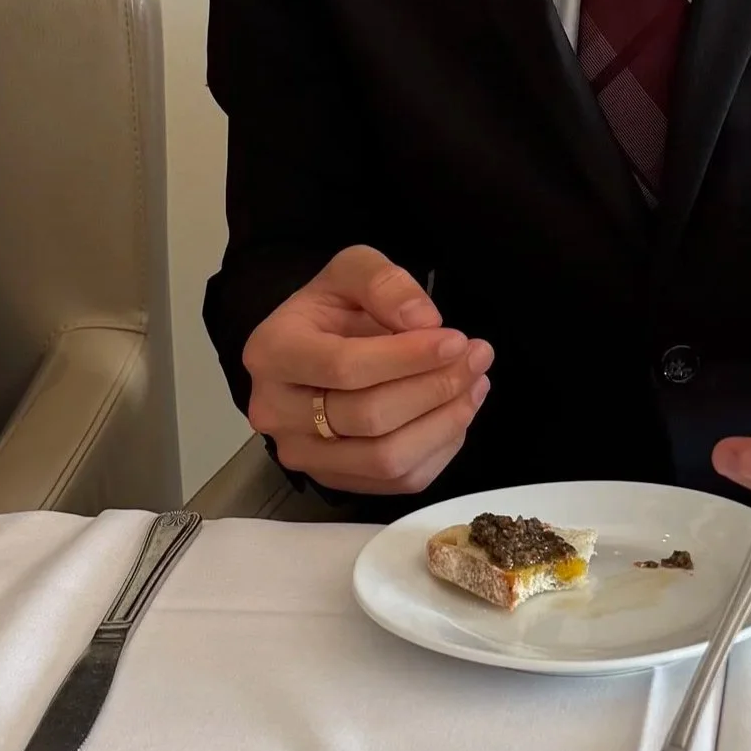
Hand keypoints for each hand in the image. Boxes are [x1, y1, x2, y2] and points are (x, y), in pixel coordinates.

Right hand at [243, 246, 492, 492]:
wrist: (312, 347)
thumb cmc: (332, 309)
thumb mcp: (352, 269)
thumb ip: (384, 283)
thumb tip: (425, 322)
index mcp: (272, 352)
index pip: (345, 367)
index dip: (408, 358)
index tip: (457, 340)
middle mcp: (275, 412)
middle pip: (368, 417)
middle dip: (435, 388)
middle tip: (477, 358)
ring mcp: (302, 454)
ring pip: (386, 459)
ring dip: (445, 423)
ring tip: (476, 383)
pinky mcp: (335, 481)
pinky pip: (399, 481)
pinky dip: (440, 448)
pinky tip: (458, 412)